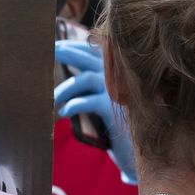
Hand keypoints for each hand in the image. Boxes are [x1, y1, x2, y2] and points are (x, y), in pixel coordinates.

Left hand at [54, 39, 136, 183]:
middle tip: (47, 52)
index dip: (74, 45)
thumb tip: (70, 81)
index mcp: (117, 72)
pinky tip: (63, 114)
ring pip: (83, 79)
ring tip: (52, 101)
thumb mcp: (110, 103)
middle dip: (66, 52)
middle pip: (86, 57)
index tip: (57, 44)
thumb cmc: (124, 127)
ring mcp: (117, 92)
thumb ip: (97, 89)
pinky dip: (71, 106)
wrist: (146, 150)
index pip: (94, 50)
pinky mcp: (113, 109)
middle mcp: (118, 77)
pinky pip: (86, 101)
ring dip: (63, 89)